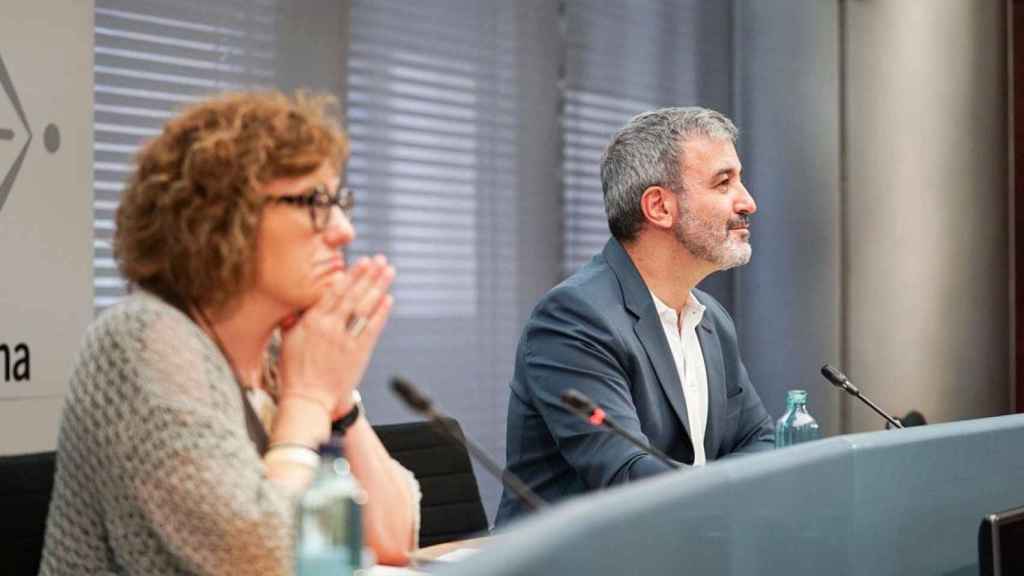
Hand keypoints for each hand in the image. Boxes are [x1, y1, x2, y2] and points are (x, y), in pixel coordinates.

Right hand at [277, 255, 394, 419]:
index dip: (350, 275)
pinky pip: (372, 328)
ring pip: (364, 308)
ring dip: (378, 288)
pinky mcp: (358, 353)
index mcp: (311, 322)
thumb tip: (299, 303)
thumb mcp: (288, 341)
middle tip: (380, 259)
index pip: (334, 292)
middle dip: (368, 275)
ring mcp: (345, 340)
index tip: (361, 261)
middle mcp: (329, 327)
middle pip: (352, 295)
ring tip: (389, 272)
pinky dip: (381, 313)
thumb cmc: (295, 371)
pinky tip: (389, 299)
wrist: (308, 399)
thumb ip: (295, 320)